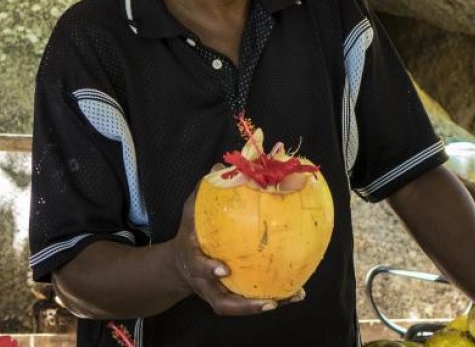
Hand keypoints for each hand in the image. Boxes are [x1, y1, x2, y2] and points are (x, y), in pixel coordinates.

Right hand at [171, 190, 291, 315]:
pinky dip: (273, 300)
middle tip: (269, 302)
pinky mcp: (229, 299)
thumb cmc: (189, 235)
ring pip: (238, 308)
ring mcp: (217, 295)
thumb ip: (203, 193)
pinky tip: (296, 294)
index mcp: (193, 261)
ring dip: (263, 306)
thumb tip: (220, 167)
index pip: (199, 267)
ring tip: (290, 298)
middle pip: (221, 302)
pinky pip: (250, 303)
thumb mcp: (190, 214)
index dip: (209, 269)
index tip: (224, 268)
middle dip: (243, 305)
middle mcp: (205, 284)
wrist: (178, 266)